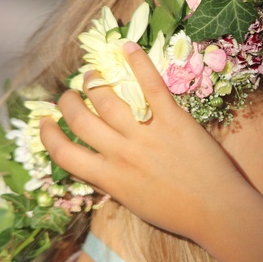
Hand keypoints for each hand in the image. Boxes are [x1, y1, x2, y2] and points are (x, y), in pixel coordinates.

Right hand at [39, 42, 245, 238]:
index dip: (48, 135)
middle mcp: (121, 154)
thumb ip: (113, 183)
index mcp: (109, 179)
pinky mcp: (173, 119)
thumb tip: (97, 166)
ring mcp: (146, 134)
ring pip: (105, 99)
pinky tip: (127, 47)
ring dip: (93, 82)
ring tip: (91, 75)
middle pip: (79, 119)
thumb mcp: (134, 204)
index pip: (63, 154)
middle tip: (69, 94)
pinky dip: (138, 63)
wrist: (217, 212)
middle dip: (67, 102)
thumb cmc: (179, 214)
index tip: (45, 122)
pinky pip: (151, 85)